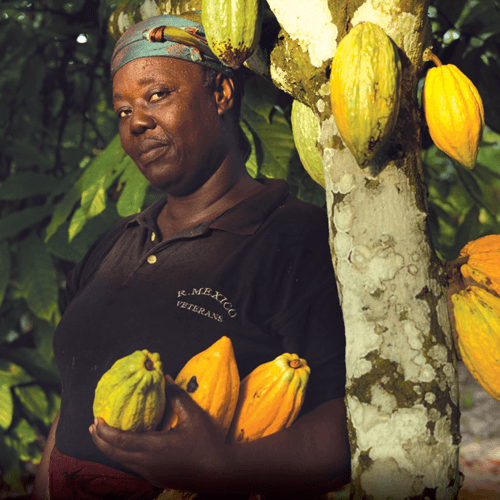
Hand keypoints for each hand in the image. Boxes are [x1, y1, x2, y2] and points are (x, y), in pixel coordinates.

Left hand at [89, 375, 232, 490]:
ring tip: (103, 435)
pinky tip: (125, 446)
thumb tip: (165, 378)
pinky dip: (123, 454)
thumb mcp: (193, 415)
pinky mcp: (156, 478)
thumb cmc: (206, 442)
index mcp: (154, 447)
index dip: (105, 431)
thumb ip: (177, 396)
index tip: (96, 419)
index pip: (121, 440)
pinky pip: (133, 466)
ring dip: (110, 448)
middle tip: (93, 426)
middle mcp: (148, 463)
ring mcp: (151, 473)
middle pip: (115, 454)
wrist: (218, 472)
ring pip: (122, 461)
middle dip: (100, 440)